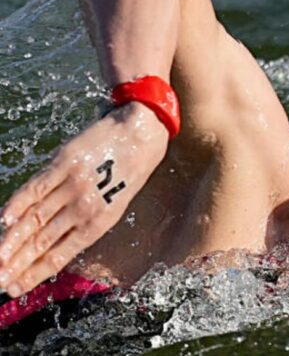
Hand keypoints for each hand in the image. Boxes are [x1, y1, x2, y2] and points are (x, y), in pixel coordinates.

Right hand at [0, 102, 167, 296]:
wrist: (141, 135)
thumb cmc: (128, 172)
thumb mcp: (115, 204)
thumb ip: (85, 223)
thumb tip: (53, 244)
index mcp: (100, 222)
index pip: (61, 254)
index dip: (36, 273)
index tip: (16, 288)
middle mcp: (85, 207)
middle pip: (43, 241)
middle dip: (17, 264)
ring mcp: (73, 185)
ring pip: (35, 218)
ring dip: (11, 240)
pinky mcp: (65, 163)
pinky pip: (36, 187)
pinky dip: (18, 203)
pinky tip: (4, 220)